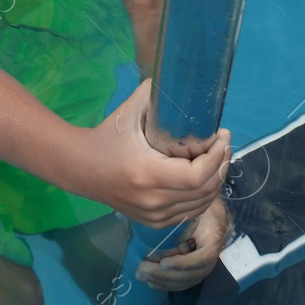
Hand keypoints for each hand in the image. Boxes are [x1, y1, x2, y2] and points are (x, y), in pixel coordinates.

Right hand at [84, 77, 230, 227]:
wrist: (80, 168)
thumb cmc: (106, 136)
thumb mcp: (129, 111)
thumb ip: (156, 93)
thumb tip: (182, 82)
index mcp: (147, 173)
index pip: (197, 175)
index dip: (217, 157)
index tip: (222, 136)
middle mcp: (153, 200)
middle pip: (205, 190)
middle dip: (222, 166)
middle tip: (224, 145)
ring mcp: (154, 215)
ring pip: (201, 204)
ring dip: (216, 181)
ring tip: (218, 159)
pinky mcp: (154, 222)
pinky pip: (190, 213)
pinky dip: (203, 197)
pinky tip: (205, 178)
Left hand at [136, 195, 230, 291]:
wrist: (209, 210)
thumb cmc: (197, 206)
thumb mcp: (191, 208)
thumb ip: (179, 217)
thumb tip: (151, 224)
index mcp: (213, 238)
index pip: (203, 258)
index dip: (183, 264)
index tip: (164, 262)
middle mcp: (211, 255)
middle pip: (192, 274)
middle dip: (166, 275)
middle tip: (142, 269)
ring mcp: (204, 264)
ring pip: (187, 281)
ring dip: (163, 281)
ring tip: (143, 275)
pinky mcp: (195, 269)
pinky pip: (184, 282)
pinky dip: (167, 284)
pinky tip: (152, 282)